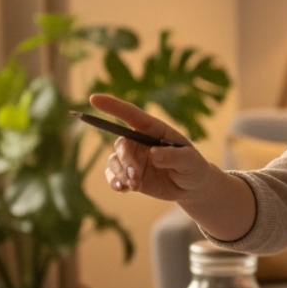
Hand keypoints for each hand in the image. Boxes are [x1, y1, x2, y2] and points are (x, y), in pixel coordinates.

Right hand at [90, 94, 209, 201]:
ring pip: (114, 161)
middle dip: (125, 161)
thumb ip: (173, 157)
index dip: (112, 105)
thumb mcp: (190, 161)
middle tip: (135, 177)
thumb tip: (154, 154)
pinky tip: (122, 189)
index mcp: (153, 129)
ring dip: (121, 174)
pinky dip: (114, 182)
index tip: (94, 99)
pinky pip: (113, 176)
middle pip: (121, 144)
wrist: (190, 186)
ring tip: (135, 186)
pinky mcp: (129, 175)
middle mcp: (139, 141)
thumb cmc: (193, 166)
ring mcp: (132, 158)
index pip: (130, 114)